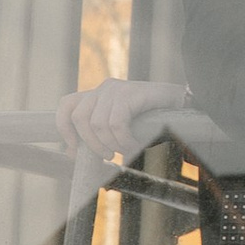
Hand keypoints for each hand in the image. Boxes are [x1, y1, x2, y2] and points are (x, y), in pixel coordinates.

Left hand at [56, 79, 182, 166]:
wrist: (180, 104)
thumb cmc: (150, 120)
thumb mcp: (120, 125)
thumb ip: (99, 133)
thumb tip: (73, 153)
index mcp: (97, 95)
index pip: (66, 104)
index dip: (64, 128)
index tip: (73, 149)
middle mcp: (104, 88)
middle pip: (79, 118)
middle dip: (91, 143)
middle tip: (108, 156)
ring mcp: (116, 89)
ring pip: (97, 124)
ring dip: (112, 144)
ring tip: (126, 150)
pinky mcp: (130, 93)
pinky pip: (117, 123)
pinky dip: (124, 140)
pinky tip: (135, 144)